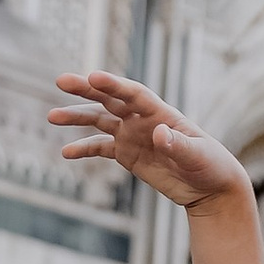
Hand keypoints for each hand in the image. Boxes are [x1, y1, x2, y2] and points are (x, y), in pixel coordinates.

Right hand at [49, 73, 247, 215]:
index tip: (93, 76)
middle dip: (87, 89)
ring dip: (78, 116)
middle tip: (61, 80)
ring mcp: (134, 135)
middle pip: (111, 99)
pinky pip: (101, 148)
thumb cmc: (211, 166)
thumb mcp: (198, 156)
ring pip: (100, 120)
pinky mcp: (128, 154)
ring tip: (52, 115)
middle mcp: (144, 120)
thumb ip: (177, 145)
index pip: (134, 94)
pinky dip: (84, 148)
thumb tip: (158, 133)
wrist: (210, 188)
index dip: (114, 85)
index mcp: (162, 113)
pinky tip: (66, 152)